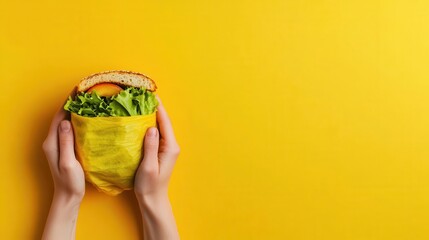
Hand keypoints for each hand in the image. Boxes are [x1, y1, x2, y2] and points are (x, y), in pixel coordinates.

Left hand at [42, 90, 84, 239]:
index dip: (68, 102)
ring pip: (66, 122)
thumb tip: (66, 121)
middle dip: (72, 103)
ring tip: (88, 102)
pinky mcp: (65, 147)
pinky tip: (88, 119)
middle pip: (61, 116)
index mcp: (52, 142)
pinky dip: (77, 120)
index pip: (59, 116)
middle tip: (86, 92)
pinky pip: (70, 129)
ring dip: (75, 111)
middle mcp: (52, 141)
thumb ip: (66, 142)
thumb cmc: (70, 182)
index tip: (78, 90)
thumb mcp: (68, 162)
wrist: (68, 196)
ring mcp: (58, 144)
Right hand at [134, 96, 179, 239]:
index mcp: (170, 147)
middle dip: (154, 108)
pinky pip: (155, 133)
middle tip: (143, 95)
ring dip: (151, 115)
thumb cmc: (149, 186)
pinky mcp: (160, 151)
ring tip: (140, 103)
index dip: (158, 107)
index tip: (151, 94)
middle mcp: (171, 145)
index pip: (165, 122)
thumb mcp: (148, 166)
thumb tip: (151, 128)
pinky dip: (149, 124)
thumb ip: (150, 147)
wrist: (152, 199)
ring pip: (159, 127)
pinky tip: (139, 120)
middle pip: (163, 122)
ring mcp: (166, 148)